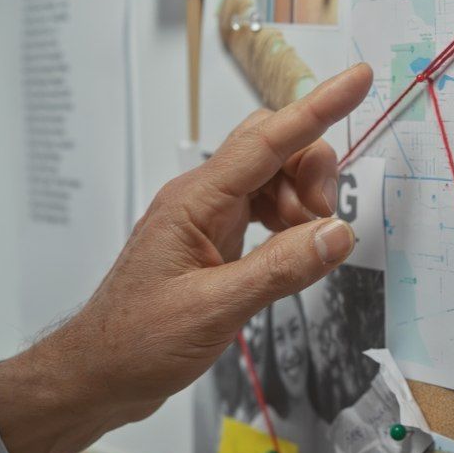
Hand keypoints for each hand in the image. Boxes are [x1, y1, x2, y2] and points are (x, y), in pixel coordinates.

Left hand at [0, 63, 373, 452]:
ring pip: (273, 179)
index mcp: (196, 202)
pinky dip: (289, 226)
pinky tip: (291, 257)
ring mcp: (206, 219)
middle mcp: (201, 199)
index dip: (317, 107)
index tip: (357, 78)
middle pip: (273, 148)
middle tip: (325, 222)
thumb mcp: (216, 310)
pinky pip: (264, 211)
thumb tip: (339, 234)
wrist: (97, 374)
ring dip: (303, 204)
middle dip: (313, 171)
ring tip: (304, 251)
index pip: (268, 140)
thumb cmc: (138, 343)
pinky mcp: (213, 243)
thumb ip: (281, 270)